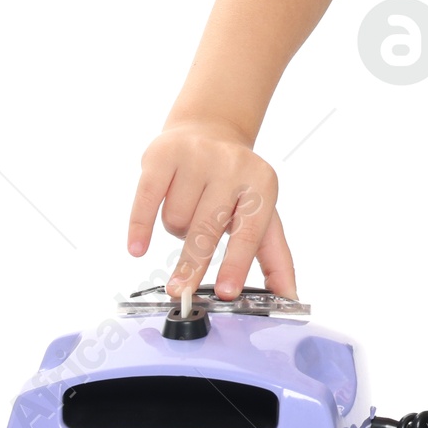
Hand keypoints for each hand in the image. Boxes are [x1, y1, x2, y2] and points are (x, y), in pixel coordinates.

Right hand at [128, 120, 296, 301]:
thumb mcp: (263, 212)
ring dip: (177, 231)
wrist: (209, 130)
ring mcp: (198, 156)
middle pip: (207, 229)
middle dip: (193, 265)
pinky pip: (148, 199)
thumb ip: (276, 256)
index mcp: (263, 184)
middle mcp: (233, 166)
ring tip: (188, 213)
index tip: (226, 293)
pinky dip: (140, 227)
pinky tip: (137, 248)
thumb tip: (290, 297)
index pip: (250, 231)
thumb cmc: (236, 184)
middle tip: (181, 292)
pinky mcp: (164, 154)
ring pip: (176, 220)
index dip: (237, 263)